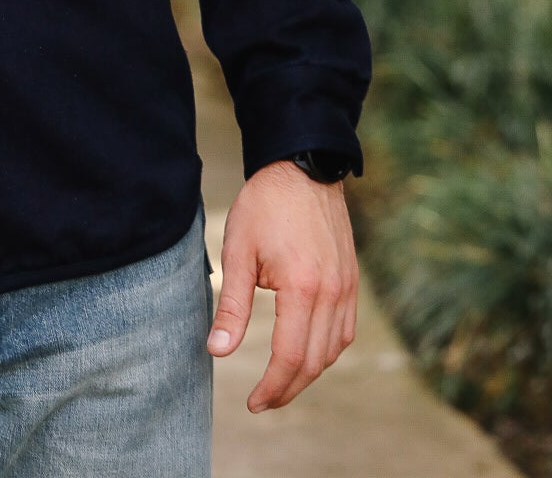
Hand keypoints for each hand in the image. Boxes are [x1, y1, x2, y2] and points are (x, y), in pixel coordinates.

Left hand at [206, 158, 357, 410]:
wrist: (303, 166)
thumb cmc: (265, 203)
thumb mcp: (238, 250)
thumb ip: (231, 305)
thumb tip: (217, 351)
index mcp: (303, 287)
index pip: (291, 357)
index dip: (272, 387)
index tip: (253, 403)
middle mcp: (333, 293)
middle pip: (315, 362)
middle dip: (288, 388)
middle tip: (263, 400)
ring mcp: (347, 287)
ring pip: (334, 350)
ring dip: (308, 373)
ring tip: (280, 381)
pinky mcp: (352, 279)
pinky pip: (345, 330)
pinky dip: (326, 350)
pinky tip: (306, 352)